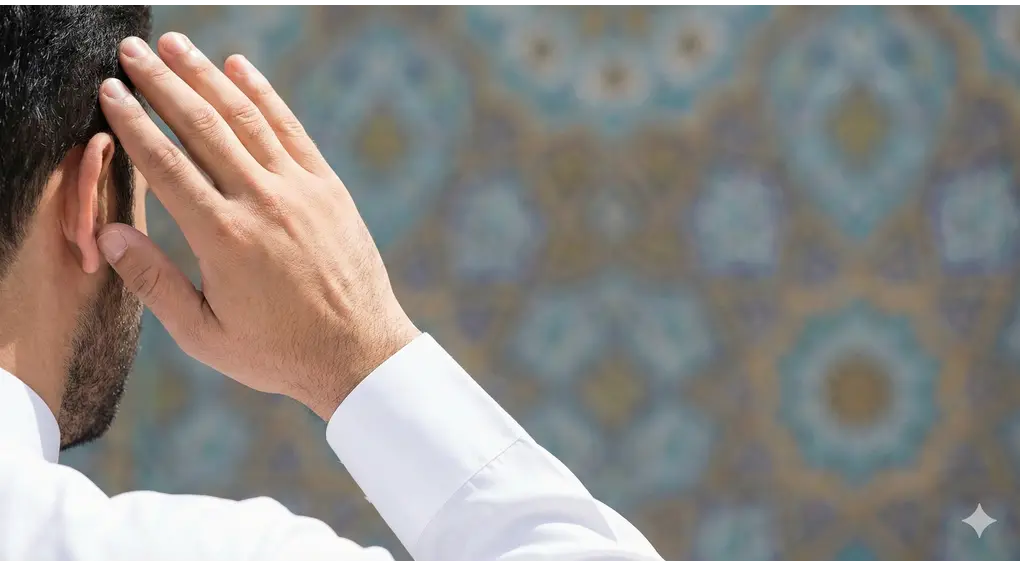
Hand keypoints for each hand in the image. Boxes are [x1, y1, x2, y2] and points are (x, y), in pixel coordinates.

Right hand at [96, 32, 419, 418]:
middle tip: (132, 50)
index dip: (133, 122)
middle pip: (202, 127)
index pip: (166, 164)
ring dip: (207, 76)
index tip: (110, 91)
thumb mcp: (205, 334)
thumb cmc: (278, 351)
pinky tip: (240, 68)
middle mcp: (261, 202)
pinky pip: (291, 130)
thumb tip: (107, 237)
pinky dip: (264, 95)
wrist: (359, 352)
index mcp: (223, 238)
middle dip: (161, 83)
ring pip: (245, 118)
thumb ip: (153, 283)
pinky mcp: (328, 188)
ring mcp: (300, 190)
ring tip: (175, 45)